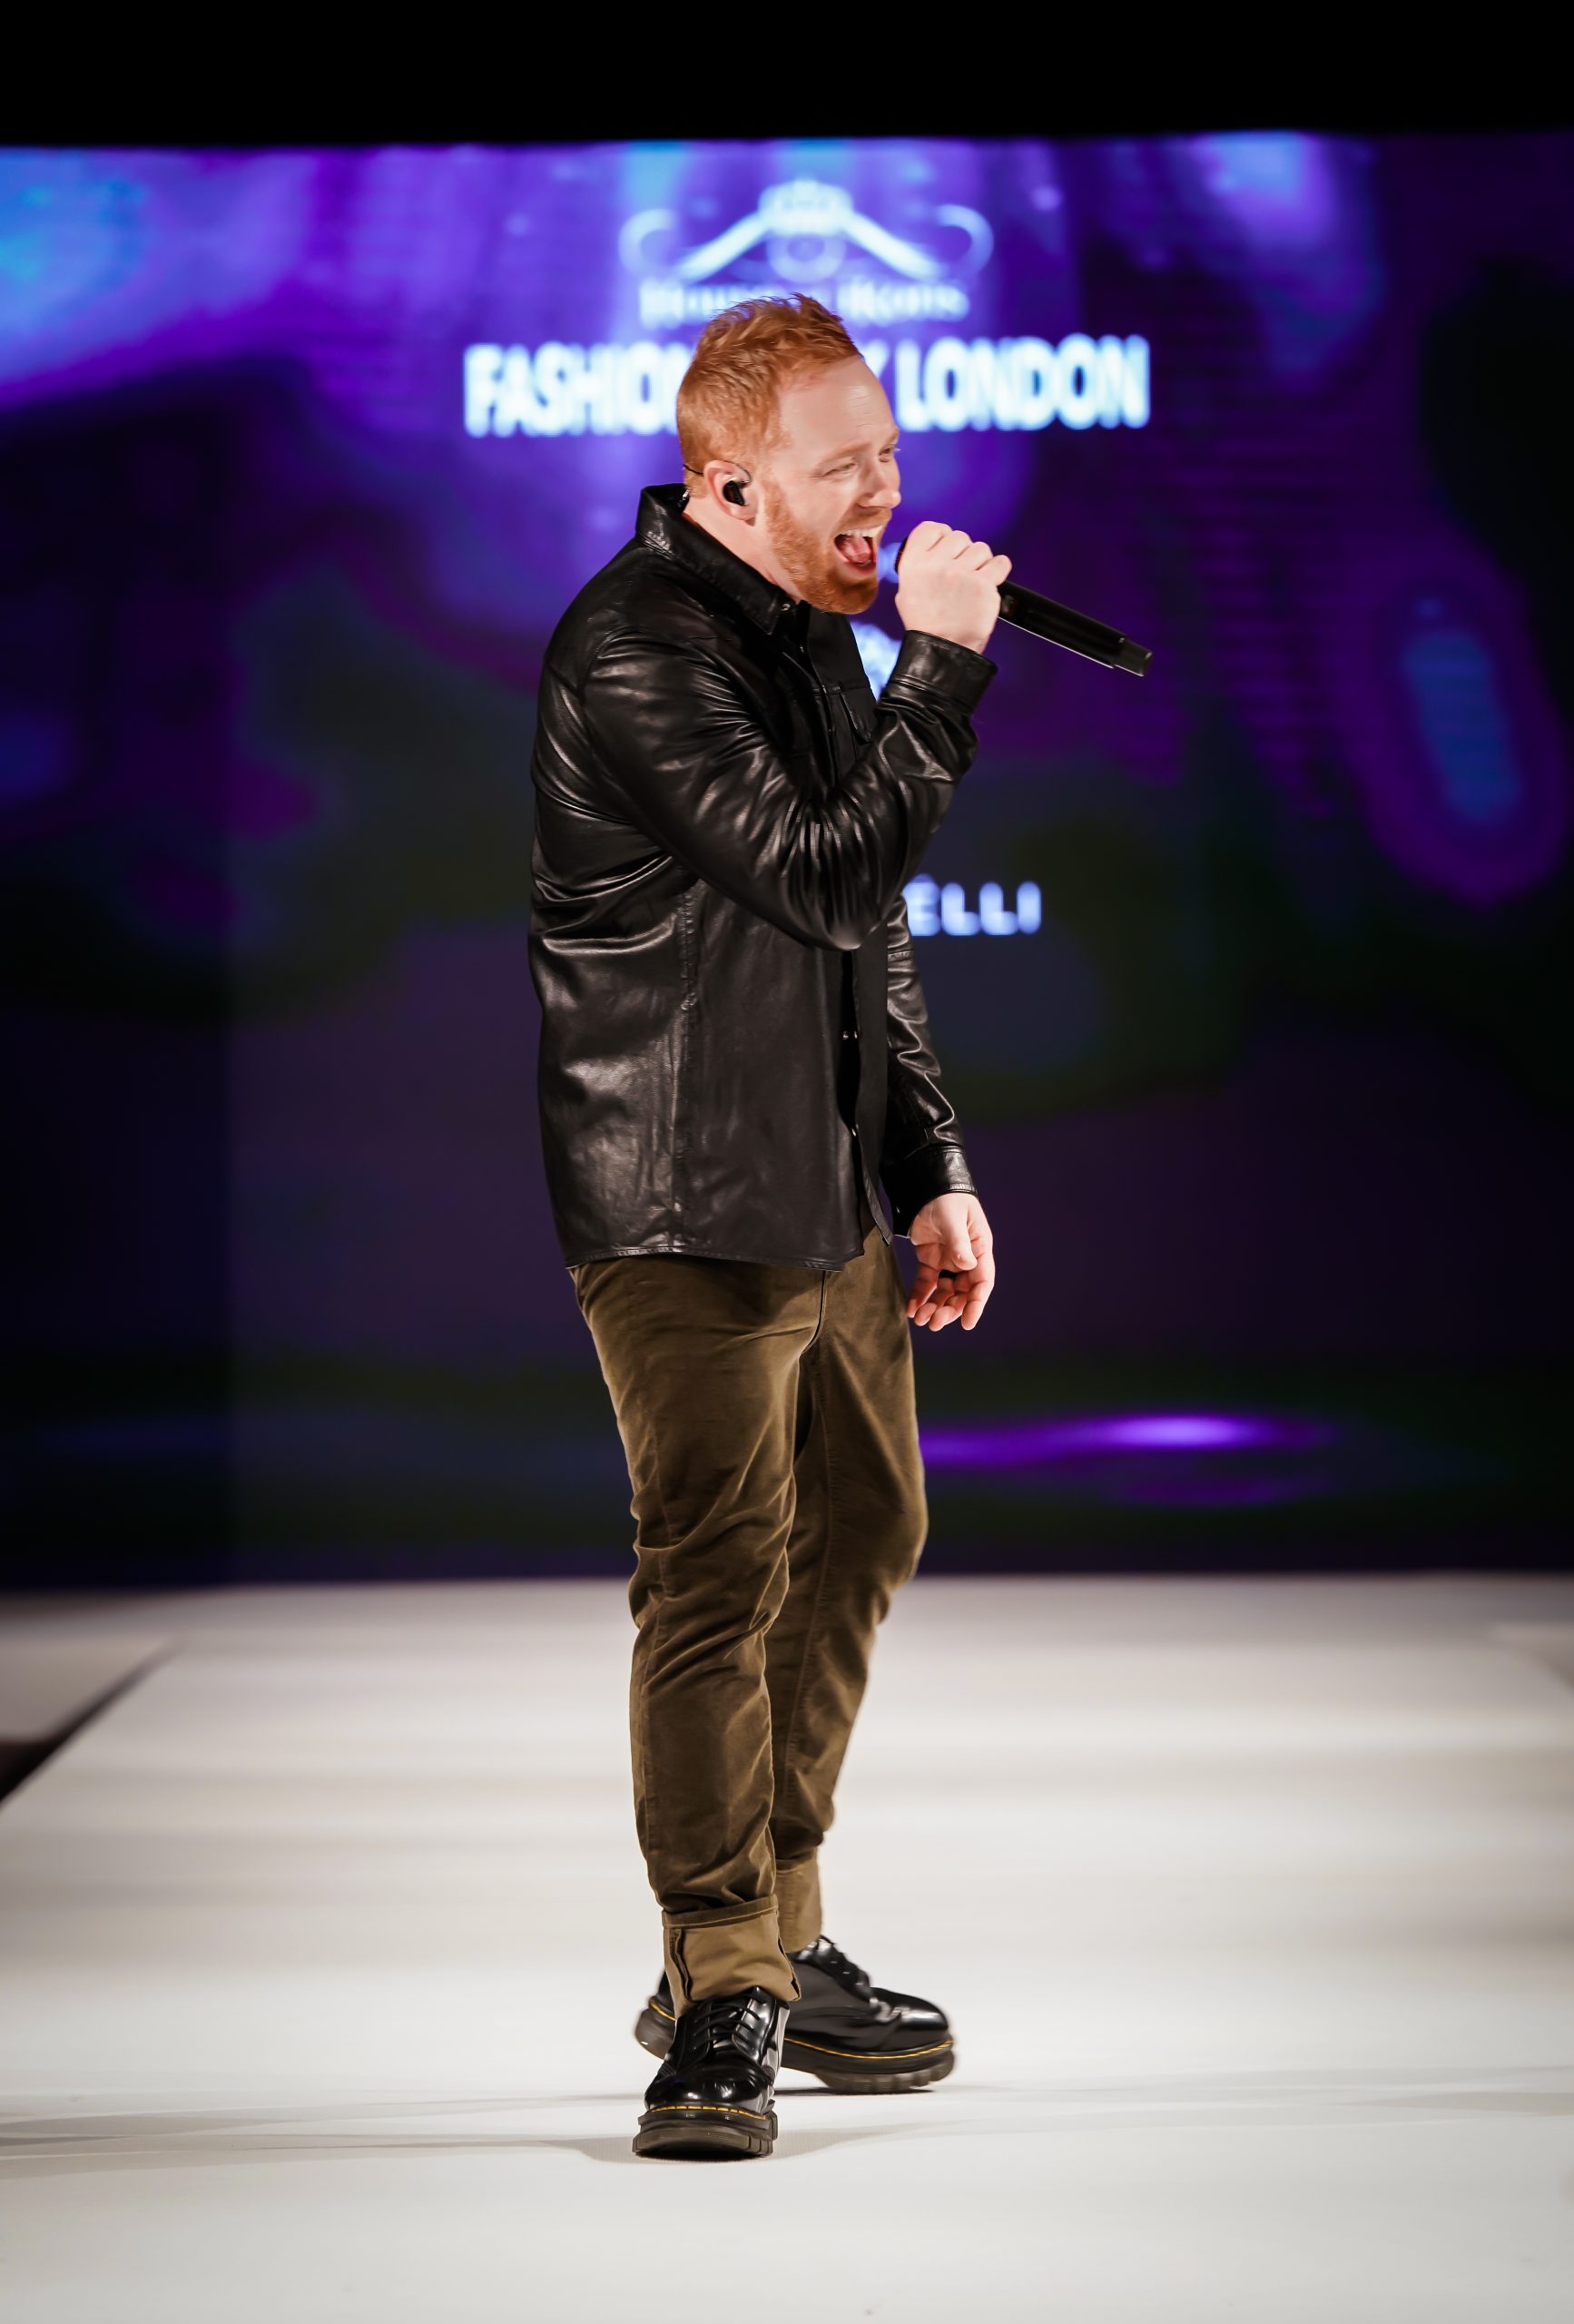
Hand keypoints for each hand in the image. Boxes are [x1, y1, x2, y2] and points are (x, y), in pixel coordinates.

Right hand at [895, 522, 1010, 655]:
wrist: (942, 651)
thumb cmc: (925, 625)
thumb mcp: (906, 592)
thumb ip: (918, 565)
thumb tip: (932, 549)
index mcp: (913, 563)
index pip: (931, 527)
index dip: (942, 536)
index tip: (947, 548)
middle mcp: (936, 564)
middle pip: (959, 536)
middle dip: (962, 552)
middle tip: (960, 573)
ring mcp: (961, 573)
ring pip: (980, 548)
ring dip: (980, 562)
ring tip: (973, 581)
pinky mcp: (983, 585)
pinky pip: (1000, 562)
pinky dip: (998, 570)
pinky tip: (989, 581)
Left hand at [905, 1193, 994, 1332]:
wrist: (925, 1186)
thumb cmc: (947, 1198)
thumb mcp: (953, 1218)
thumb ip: (959, 1242)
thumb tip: (968, 1265)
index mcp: (979, 1249)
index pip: (982, 1282)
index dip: (976, 1304)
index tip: (967, 1323)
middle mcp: (966, 1259)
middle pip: (961, 1293)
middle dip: (949, 1310)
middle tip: (934, 1323)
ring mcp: (947, 1261)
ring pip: (943, 1292)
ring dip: (934, 1307)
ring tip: (920, 1319)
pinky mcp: (929, 1259)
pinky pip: (926, 1283)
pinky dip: (919, 1297)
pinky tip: (911, 1309)